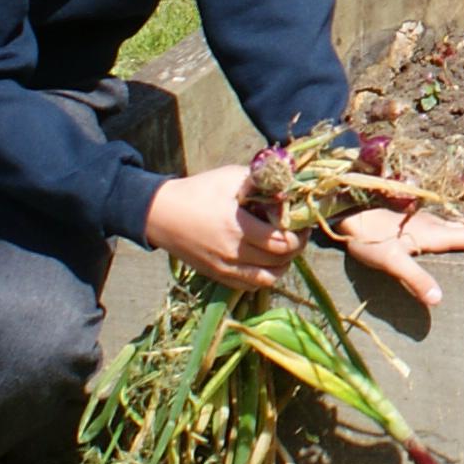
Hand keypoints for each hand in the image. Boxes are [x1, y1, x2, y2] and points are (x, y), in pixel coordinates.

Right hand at [144, 165, 298, 292]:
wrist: (161, 214)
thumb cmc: (198, 191)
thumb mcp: (230, 177)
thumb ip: (261, 182)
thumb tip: (290, 186)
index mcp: (237, 227)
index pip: (282, 242)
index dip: (299, 234)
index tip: (302, 222)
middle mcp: (232, 252)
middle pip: (279, 262)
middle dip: (296, 248)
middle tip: (299, 233)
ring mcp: (224, 268)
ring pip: (267, 280)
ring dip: (282, 265)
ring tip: (285, 249)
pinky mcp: (217, 275)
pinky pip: (250, 285)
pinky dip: (264, 276)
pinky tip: (267, 260)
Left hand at [332, 201, 463, 306]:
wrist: (348, 216)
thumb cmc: (368, 240)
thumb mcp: (391, 262)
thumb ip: (415, 278)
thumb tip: (439, 300)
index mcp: (436, 234)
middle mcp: (436, 224)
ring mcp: (427, 221)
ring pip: (462, 224)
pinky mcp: (417, 221)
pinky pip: (451, 224)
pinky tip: (457, 234)